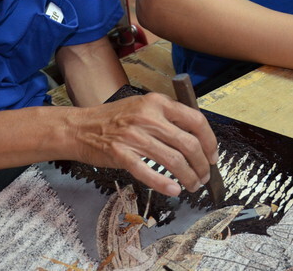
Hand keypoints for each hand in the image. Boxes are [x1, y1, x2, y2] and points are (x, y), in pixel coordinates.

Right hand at [70, 92, 217, 196]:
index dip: (210, 141)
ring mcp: (134, 136)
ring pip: (173, 160)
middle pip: (188, 144)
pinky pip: (148, 172)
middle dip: (201, 165)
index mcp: (157, 102)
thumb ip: (166, 117)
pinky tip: (174, 190)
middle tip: (203, 176)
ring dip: (188, 177)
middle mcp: (148, 117)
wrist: (80, 127)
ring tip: (192, 185)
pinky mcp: (121, 154)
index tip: (212, 156)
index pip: (196, 120)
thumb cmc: (112, 119)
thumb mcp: (142, 106)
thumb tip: (196, 139)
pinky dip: (164, 184)